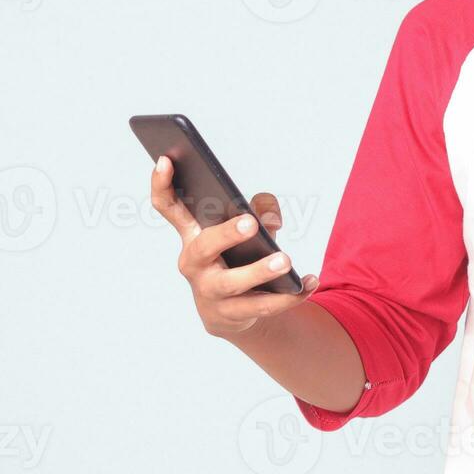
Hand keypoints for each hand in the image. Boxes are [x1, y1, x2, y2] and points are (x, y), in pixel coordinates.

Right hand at [149, 155, 319, 337]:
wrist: (232, 311)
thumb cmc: (236, 256)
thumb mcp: (246, 228)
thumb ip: (261, 210)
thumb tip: (270, 218)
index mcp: (193, 234)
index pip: (169, 207)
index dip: (163, 184)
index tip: (166, 159)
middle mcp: (195, 263)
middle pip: (203, 247)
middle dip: (226, 234)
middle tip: (250, 223)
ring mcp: (210, 292)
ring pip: (233, 283)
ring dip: (260, 271)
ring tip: (285, 261)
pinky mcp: (232, 315)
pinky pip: (263, 305)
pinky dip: (290, 294)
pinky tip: (310, 283)